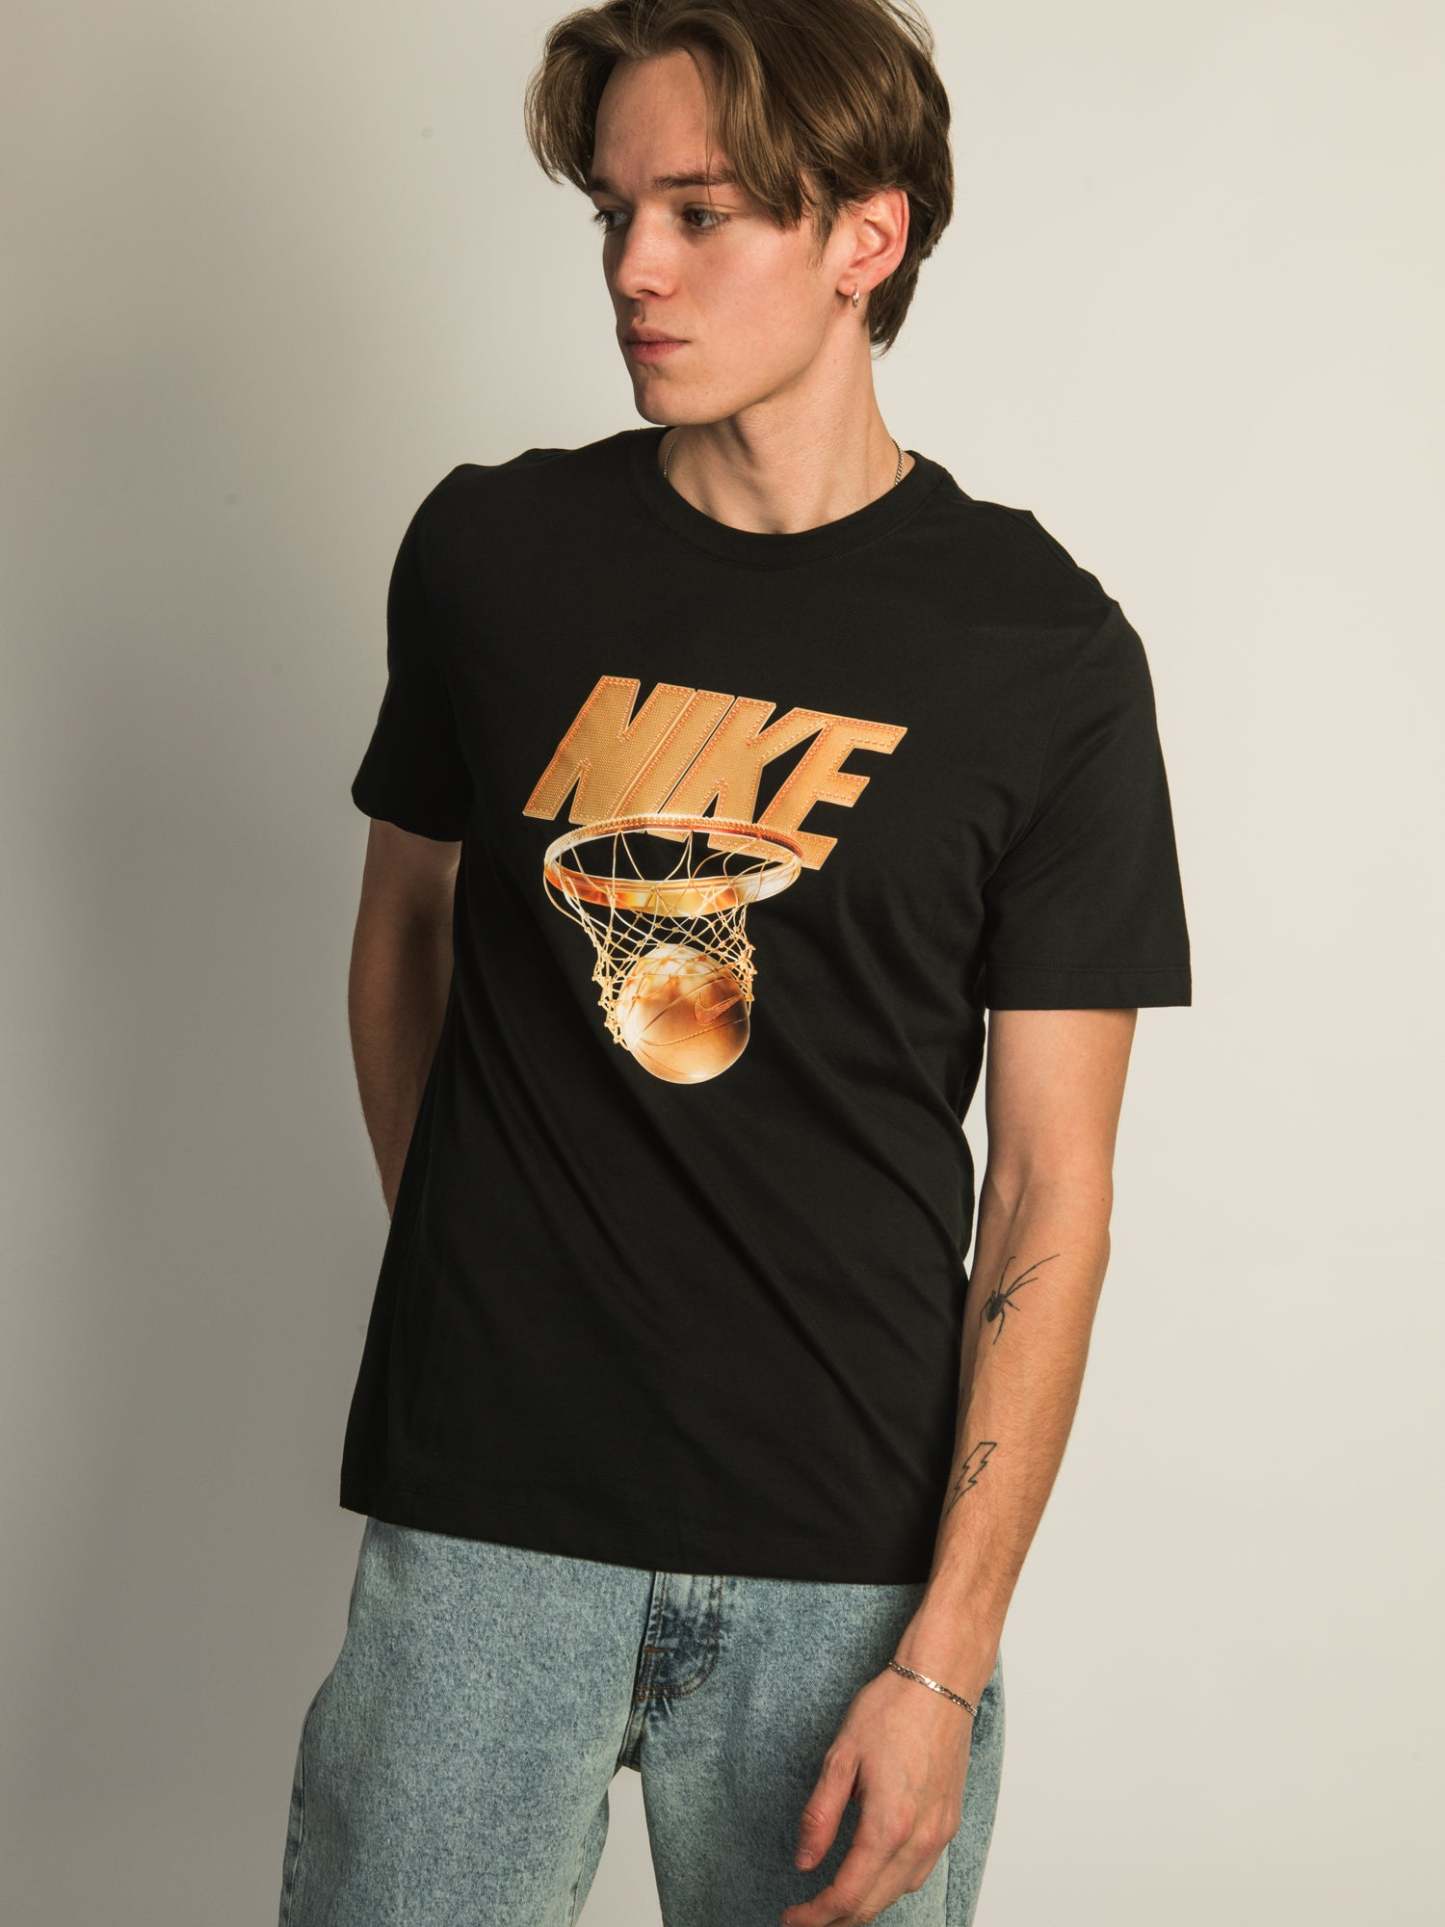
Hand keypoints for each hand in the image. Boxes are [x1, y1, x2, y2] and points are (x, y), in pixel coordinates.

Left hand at [780, 1665, 973, 1924]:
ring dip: (865, 1904)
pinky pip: (919, 1873)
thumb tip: (805, 1862)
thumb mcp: (842, 1756)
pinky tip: (873, 1875)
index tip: (791, 1919)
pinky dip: (891, 1885)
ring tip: (833, 1901)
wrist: (940, 1683)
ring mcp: (939, 1833)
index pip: (848, 1894)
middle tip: (805, 1917)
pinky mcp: (948, 1822)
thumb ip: (821, 1815)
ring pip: (899, 1893)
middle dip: (836, 1919)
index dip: (816, 1915)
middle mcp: (919, 1838)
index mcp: (888, 1824)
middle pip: (874, 1904)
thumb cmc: (891, 1710)